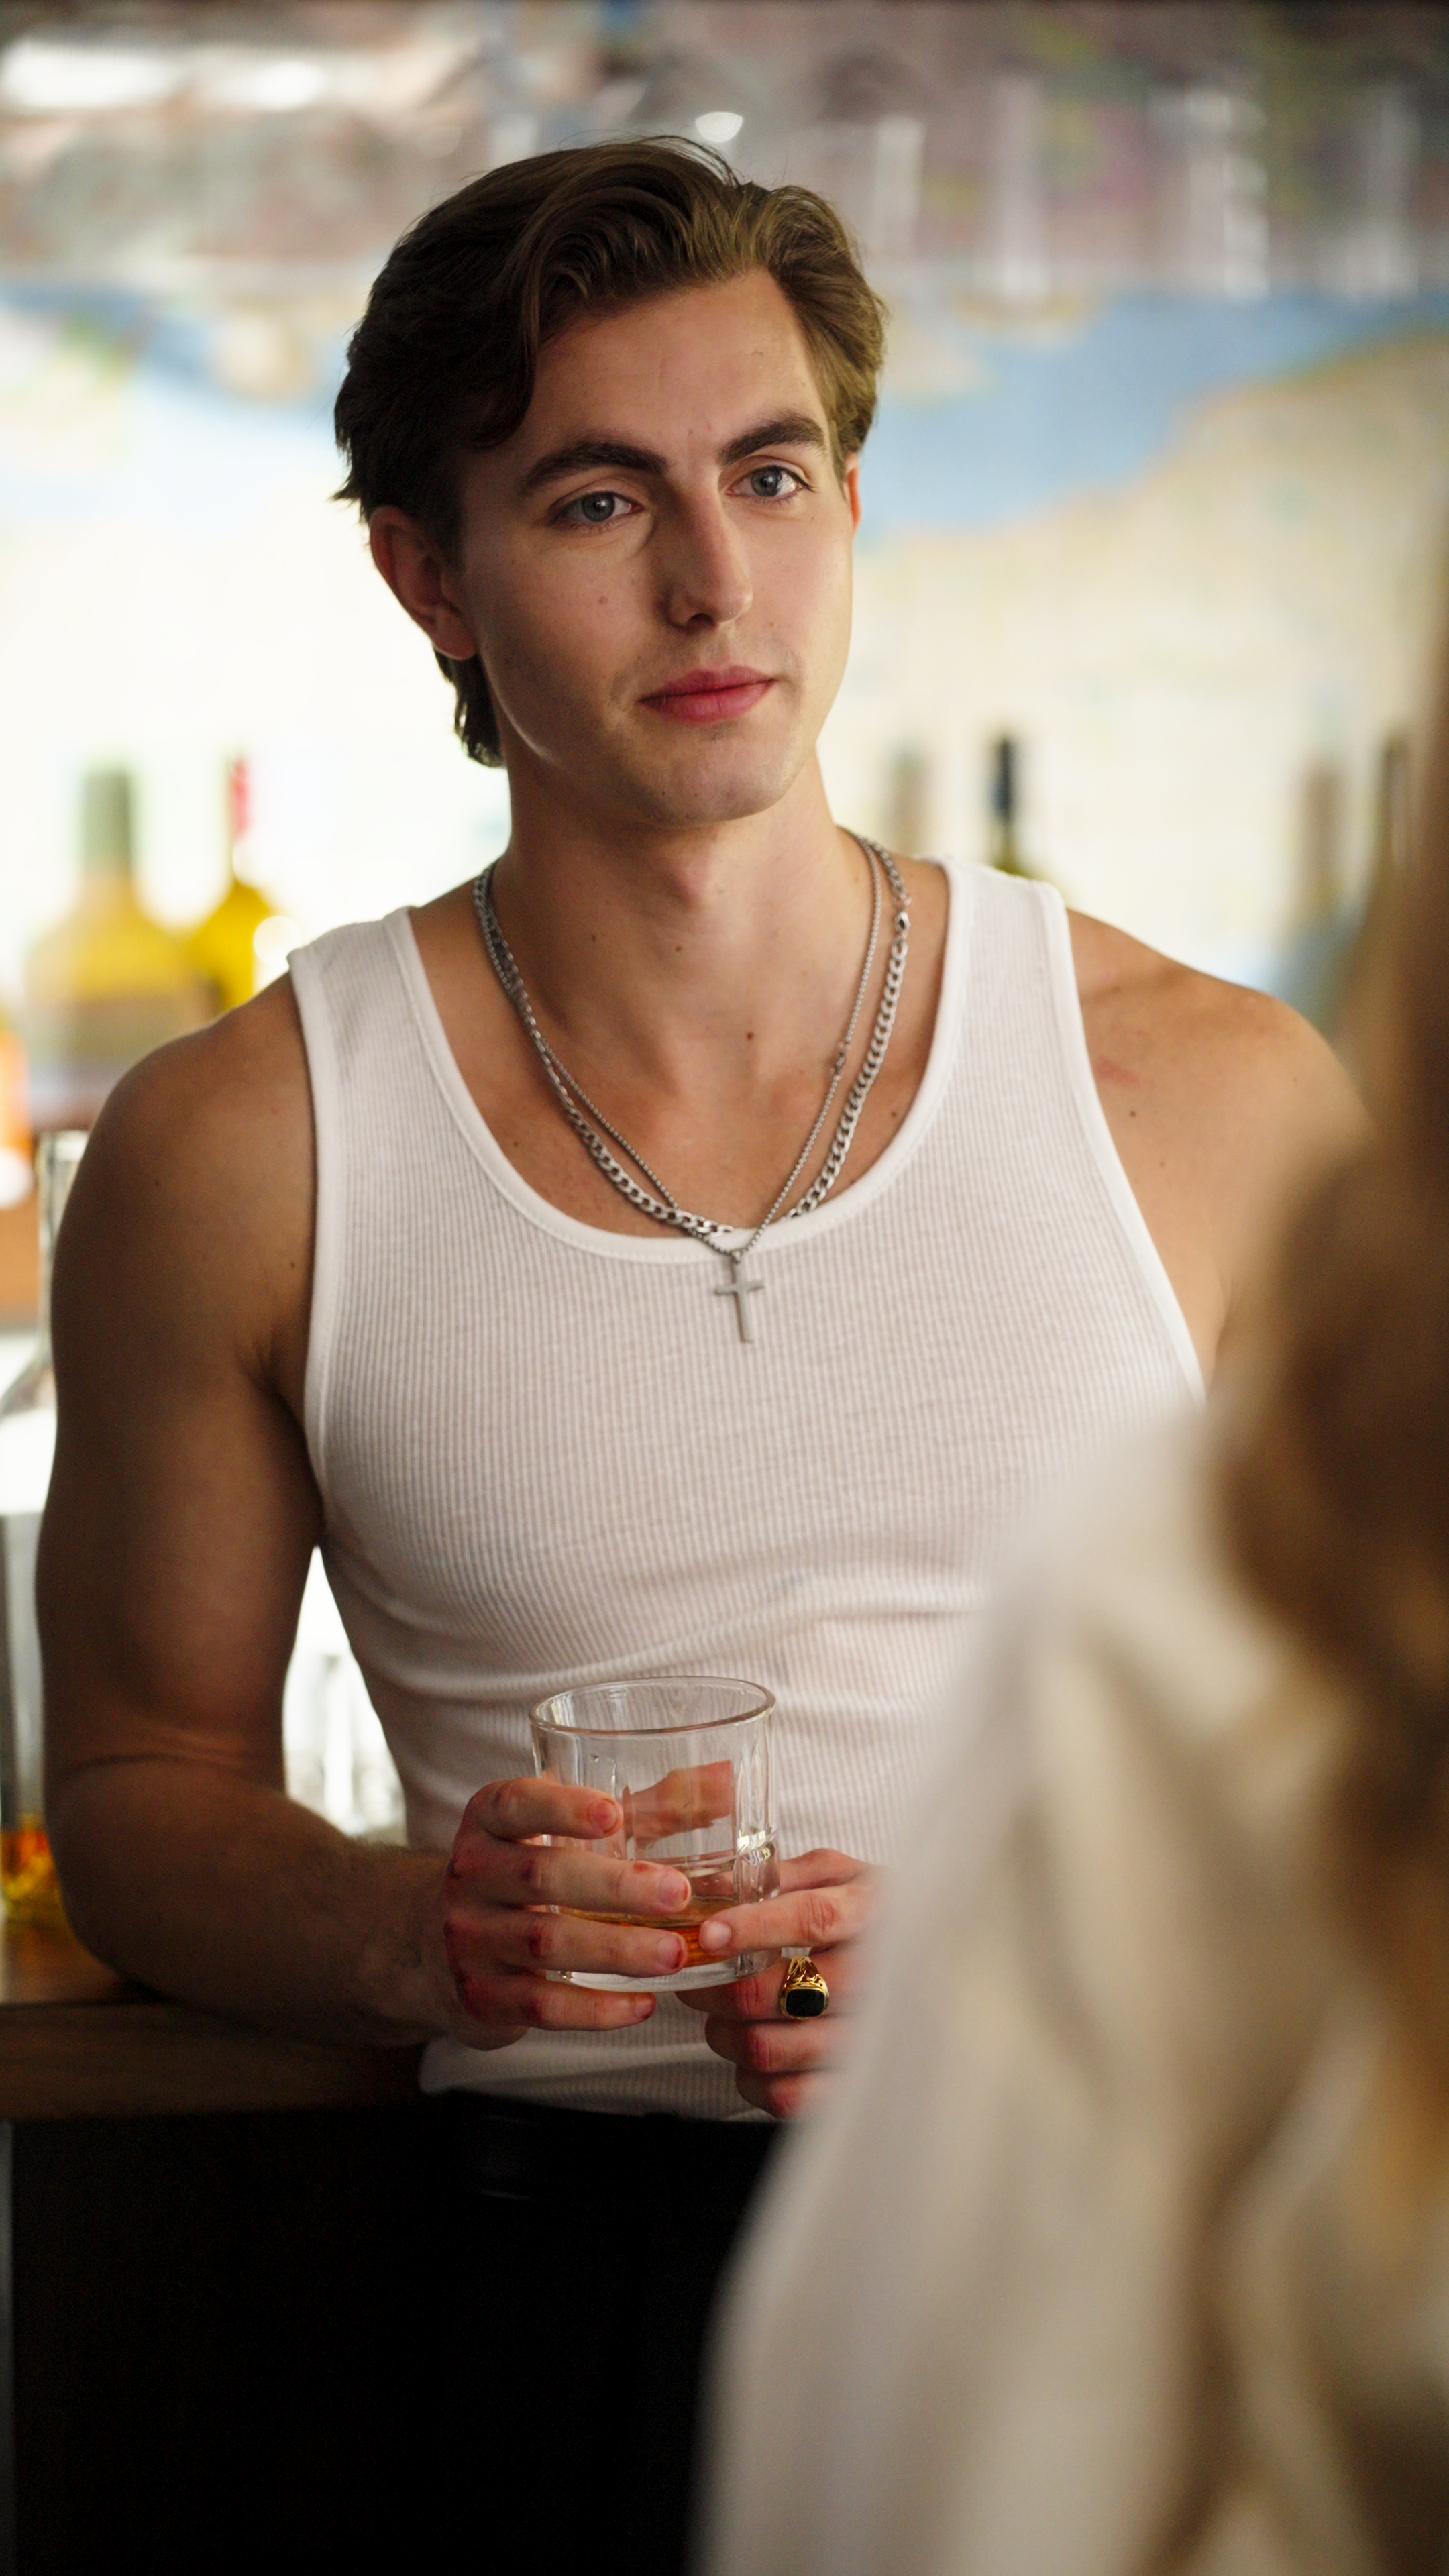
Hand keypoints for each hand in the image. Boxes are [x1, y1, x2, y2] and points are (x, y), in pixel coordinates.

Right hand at [428, 1777, 694, 2046]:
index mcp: (489, 1823)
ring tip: (676, 1953)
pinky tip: (644, 2004)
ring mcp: (471, 1939)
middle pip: (540, 1877)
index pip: (514, 1805)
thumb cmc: (525, 1875)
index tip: (613, 1814)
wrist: (434, 1947)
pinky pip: (541, 2006)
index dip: (561, 1807)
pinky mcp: (482, 1997)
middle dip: (613, 1887)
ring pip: (545, 1944)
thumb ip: (644, 1809)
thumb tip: (728, 1782)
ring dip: (616, 1950)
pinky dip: (595, 2010)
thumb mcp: (562, 1832)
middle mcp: (471, 1875)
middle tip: (677, 1894)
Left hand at [676, 1848, 874, 2117]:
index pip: (814, 1920)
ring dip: (725, 2033)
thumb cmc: (872, 1915)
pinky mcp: (856, 2085)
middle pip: (779, 1993)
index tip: (709, 1934)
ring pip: (769, 2047)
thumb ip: (780, 1874)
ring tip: (720, 2017)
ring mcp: (870, 2037)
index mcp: (873, 1914)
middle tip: (700, 1980)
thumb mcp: (839, 1876)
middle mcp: (879, 1977)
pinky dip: (751, 2077)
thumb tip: (711, 1886)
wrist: (936, 1967)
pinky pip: (785, 2096)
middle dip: (720, 1989)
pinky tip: (753, 2051)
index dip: (755, 1928)